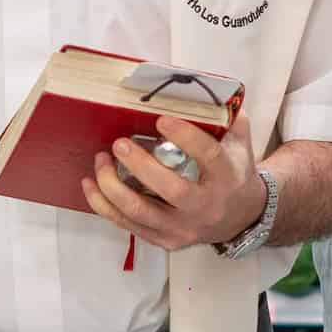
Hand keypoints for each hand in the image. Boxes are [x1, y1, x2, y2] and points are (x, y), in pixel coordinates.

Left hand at [82, 114, 265, 252]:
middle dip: (140, 165)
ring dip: (113, 186)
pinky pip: (128, 224)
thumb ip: (227, 118)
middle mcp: (207, 207)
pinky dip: (104, 205)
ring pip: (141, 212)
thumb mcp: (240, 144)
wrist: (241, 218)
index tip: (160, 120)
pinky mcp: (166, 240)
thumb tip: (204, 91)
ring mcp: (184, 228)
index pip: (209, 157)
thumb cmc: (234, 173)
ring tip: (100, 160)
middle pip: (172, 190)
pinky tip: (91, 184)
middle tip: (119, 144)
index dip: (186, 137)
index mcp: (228, 178)